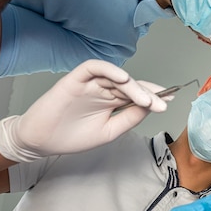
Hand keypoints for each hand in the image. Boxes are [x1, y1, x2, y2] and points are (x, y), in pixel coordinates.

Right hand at [0, 59, 167, 161]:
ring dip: (134, 86)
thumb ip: (129, 118)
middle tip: (162, 103)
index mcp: (111, 101)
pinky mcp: (75, 79)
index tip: (170, 101)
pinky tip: (124, 79)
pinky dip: (110, 70)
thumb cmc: (72, 137)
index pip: (136, 93)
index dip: (154, 95)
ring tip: (147, 99)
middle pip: (130, 84)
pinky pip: (94, 68)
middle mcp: (103, 89)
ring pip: (116, 76)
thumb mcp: (109, 131)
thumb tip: (151, 107)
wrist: (41, 142)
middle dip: (148, 93)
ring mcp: (90, 83)